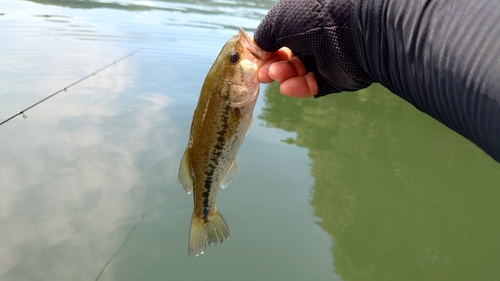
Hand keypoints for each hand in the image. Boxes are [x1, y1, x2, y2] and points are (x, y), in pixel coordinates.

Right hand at [254, 0, 372, 96]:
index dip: (266, 47)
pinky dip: (298, 87)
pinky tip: (287, 87)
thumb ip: (263, 36)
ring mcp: (327, 56)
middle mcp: (316, 35)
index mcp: (304, 17)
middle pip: (287, 55)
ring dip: (283, 75)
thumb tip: (258, 49)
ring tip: (276, 76)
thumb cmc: (315, 18)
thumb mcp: (278, 21)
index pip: (280, 35)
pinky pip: (313, 84)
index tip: (256, 57)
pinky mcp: (336, 77)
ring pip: (298, 71)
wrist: (357, 32)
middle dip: (272, 64)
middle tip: (263, 74)